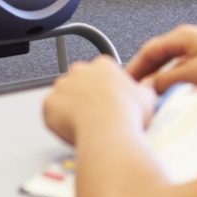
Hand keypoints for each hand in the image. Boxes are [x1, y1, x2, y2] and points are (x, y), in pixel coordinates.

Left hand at [42, 57, 156, 146]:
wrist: (108, 130)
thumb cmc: (126, 114)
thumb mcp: (146, 98)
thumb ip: (144, 90)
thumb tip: (148, 89)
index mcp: (103, 65)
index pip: (100, 73)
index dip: (104, 90)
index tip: (108, 102)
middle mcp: (80, 70)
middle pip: (79, 82)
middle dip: (85, 96)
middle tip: (96, 115)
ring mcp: (62, 86)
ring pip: (63, 97)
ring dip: (70, 108)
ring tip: (84, 126)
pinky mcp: (49, 103)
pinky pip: (50, 113)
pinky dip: (57, 122)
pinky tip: (71, 130)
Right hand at [127, 24, 196, 91]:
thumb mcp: (192, 75)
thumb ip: (166, 81)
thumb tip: (148, 88)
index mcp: (180, 36)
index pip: (147, 50)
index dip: (133, 67)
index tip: (123, 81)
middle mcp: (186, 38)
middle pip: (157, 55)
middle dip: (144, 73)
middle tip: (132, 89)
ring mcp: (196, 46)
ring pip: (169, 62)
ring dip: (158, 77)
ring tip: (149, 93)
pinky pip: (180, 66)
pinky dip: (171, 77)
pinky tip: (171, 90)